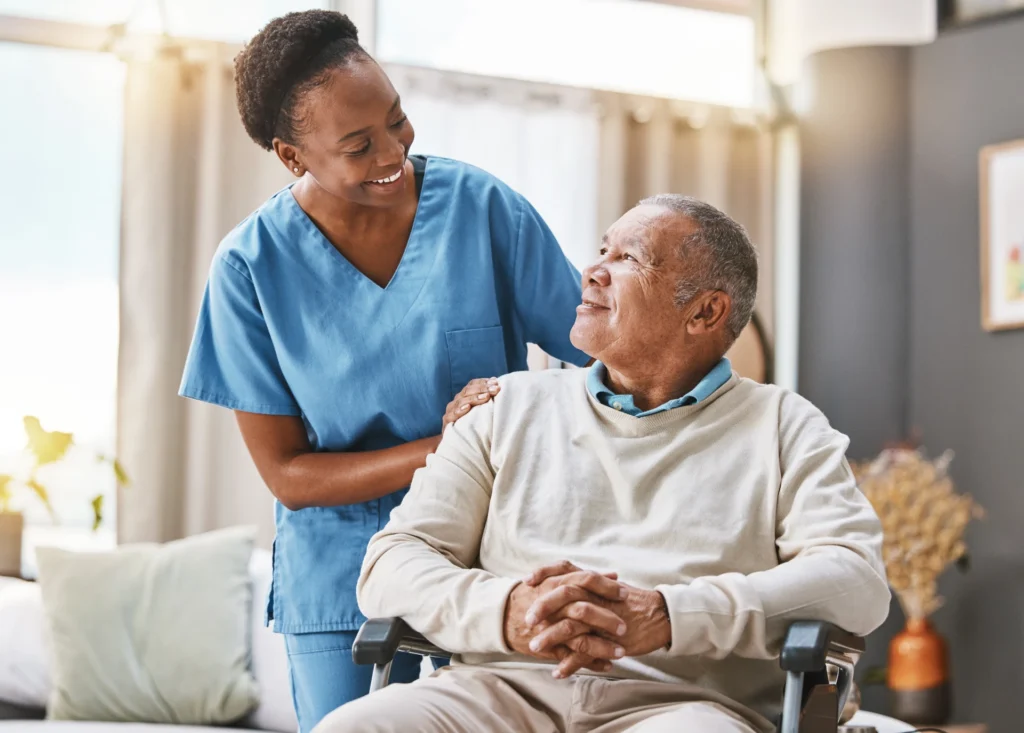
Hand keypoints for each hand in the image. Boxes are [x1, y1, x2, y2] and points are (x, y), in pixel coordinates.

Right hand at [442, 378, 499, 431]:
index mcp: (464, 396)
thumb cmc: (473, 426)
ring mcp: (451, 411)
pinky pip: (452, 415)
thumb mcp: (480, 412)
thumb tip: (499, 386)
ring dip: (474, 398)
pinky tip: (467, 408)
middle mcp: (457, 401)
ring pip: (461, 401)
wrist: (457, 444)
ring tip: (486, 397)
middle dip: (483, 388)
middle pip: (468, 390)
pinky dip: (459, 410)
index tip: (496, 382)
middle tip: (495, 389)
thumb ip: (487, 400)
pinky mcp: (447, 422)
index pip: (472, 384)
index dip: (483, 382)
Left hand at [524, 561, 671, 676]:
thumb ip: (587, 582)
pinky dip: (570, 663)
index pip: (564, 570)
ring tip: (534, 648)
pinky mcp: (610, 640)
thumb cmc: (632, 601)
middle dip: (542, 607)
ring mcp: (603, 618)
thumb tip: (564, 581)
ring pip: (571, 626)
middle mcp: (596, 596)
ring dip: (550, 638)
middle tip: (526, 619)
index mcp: (593, 582)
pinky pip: (586, 652)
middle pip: (563, 596)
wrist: (660, 615)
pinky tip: (557, 672)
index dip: (544, 573)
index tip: (526, 582)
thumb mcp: (608, 586)